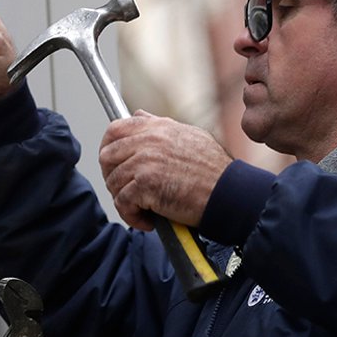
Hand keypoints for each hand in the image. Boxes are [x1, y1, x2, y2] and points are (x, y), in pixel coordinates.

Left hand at [98, 112, 231, 229]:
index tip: (112, 164)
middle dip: (111, 177)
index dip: (108, 148)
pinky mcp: (145, 184)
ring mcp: (144, 161)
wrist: (230, 194)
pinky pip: (122, 202)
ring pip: (113, 182)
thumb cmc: (214, 170)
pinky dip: (131, 216)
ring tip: (142, 209)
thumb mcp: (189, 135)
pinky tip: (148, 220)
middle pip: (106, 156)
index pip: (114, 129)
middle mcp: (147, 140)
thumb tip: (139, 115)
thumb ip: (160, 125)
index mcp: (156, 127)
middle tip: (126, 192)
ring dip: (123, 200)